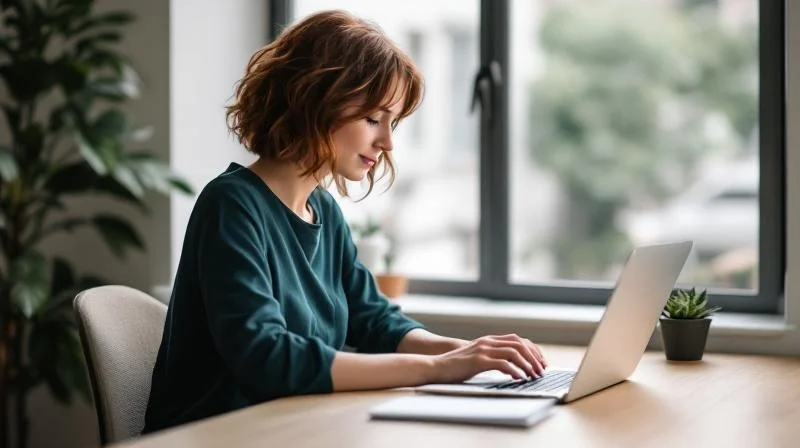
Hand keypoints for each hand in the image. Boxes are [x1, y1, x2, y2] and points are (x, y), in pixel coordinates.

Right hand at [428, 334, 547, 383]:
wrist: (436, 367)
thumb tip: (513, 368)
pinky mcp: (478, 361)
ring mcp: (483, 350)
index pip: (518, 339)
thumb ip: (492, 358)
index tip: (541, 362)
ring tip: (533, 376)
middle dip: (534, 357)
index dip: (533, 350)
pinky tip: (519, 379)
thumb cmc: (456, 366)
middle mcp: (488, 342)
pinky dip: (515, 371)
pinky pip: (503, 364)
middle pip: (520, 344)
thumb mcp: (477, 358)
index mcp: (489, 340)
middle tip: (541, 371)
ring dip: (527, 365)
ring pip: (514, 352)